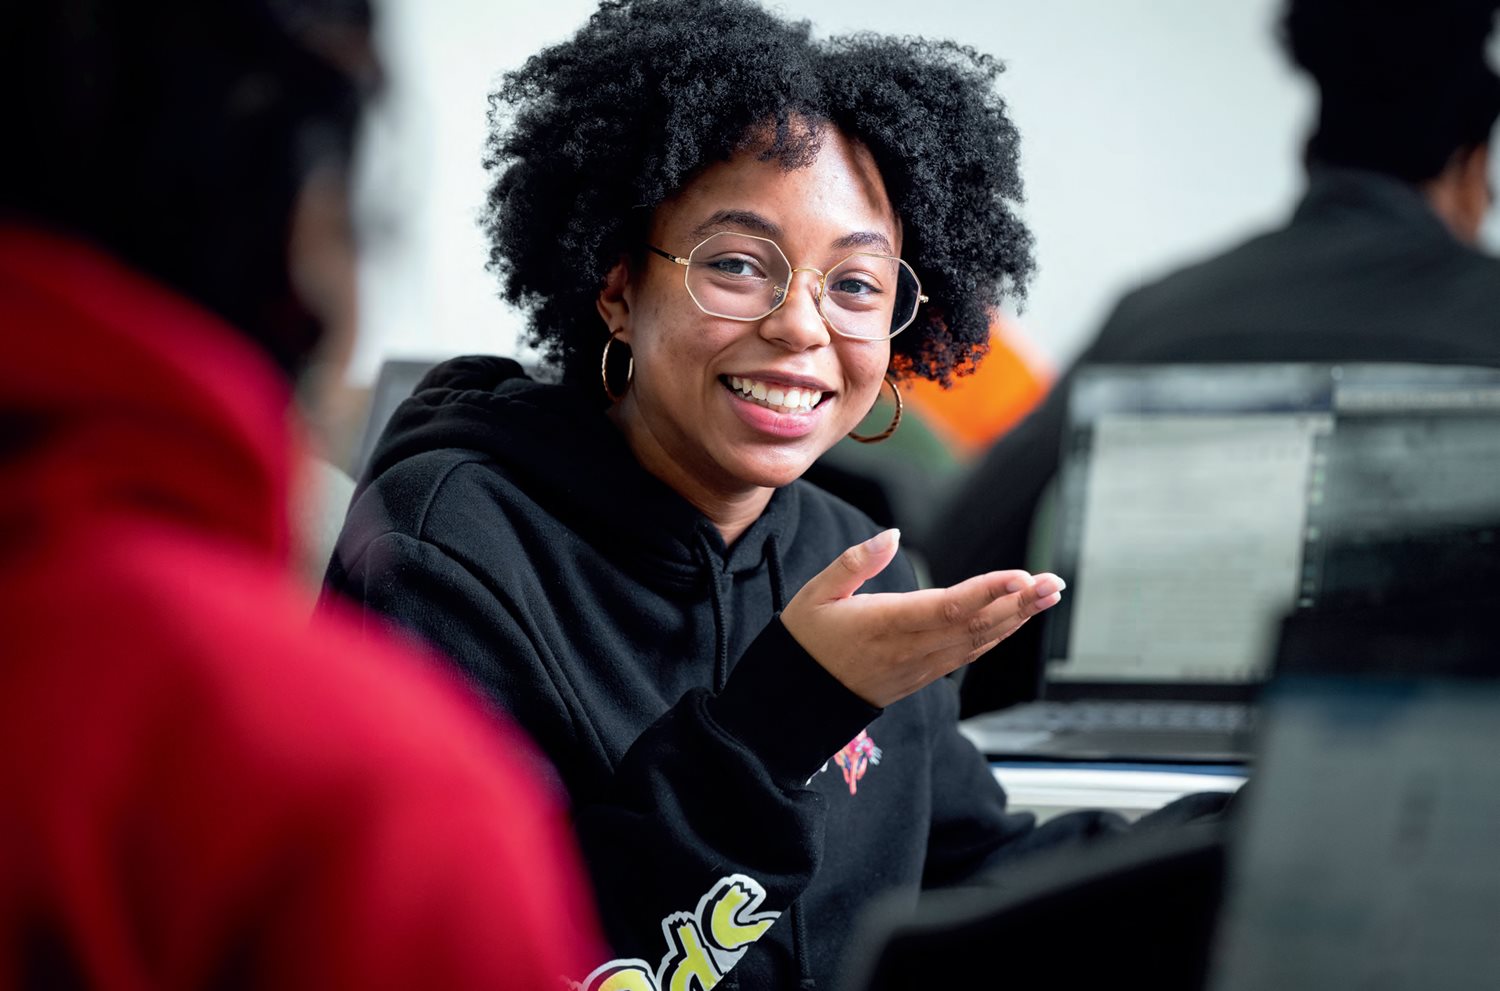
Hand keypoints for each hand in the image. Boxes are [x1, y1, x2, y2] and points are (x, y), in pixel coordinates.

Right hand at [780, 529, 1064, 708]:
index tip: (1019, 576)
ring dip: (1017, 617)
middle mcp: (911, 648)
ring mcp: (921, 665)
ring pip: (979, 641)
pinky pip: (969, 652)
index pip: (947, 608)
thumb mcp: (816, 593)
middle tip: (1054, 583)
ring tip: (1049, 594)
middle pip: (975, 626)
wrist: (801, 699)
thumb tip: (891, 535)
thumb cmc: (807, 640)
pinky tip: (1018, 617)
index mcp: (884, 624)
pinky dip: (998, 633)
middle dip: (1019, 603)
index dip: (987, 592)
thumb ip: (855, 562)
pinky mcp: (924, 673)